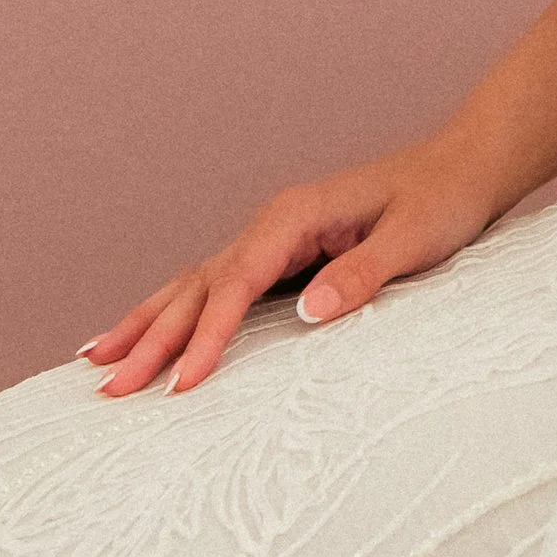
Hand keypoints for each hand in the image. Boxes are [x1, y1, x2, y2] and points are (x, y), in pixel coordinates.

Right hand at [80, 137, 511, 398]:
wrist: (462, 167)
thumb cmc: (442, 200)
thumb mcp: (414, 239)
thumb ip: (362, 274)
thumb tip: (307, 312)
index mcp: (295, 216)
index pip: (235, 284)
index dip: (206, 337)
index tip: (181, 384)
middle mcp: (273, 223)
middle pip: (198, 286)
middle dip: (151, 337)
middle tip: (110, 389)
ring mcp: (273, 237)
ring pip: (195, 284)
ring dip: (147, 323)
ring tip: (94, 362)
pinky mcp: (283, 254)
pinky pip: (217, 287)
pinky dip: (178, 312)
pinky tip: (149, 330)